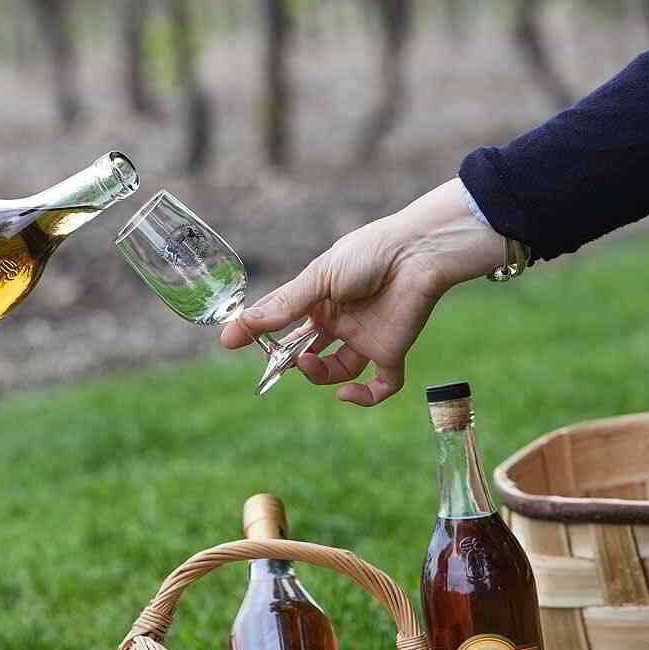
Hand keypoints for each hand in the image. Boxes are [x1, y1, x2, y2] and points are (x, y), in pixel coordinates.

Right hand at [219, 178, 503, 405]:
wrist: (416, 252)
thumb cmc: (367, 254)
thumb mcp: (316, 279)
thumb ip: (282, 307)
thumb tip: (236, 329)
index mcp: (319, 299)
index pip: (283, 323)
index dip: (260, 335)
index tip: (232, 342)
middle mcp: (340, 320)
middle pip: (308, 352)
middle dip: (291, 361)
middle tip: (282, 361)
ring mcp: (366, 337)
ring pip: (338, 371)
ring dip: (319, 375)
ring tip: (308, 363)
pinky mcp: (392, 350)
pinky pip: (382, 385)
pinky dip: (366, 396)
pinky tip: (346, 392)